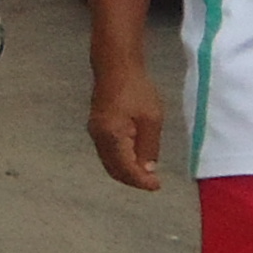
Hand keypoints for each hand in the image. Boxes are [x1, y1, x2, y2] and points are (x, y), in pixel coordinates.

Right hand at [85, 63, 165, 191]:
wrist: (115, 66)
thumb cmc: (137, 89)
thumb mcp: (151, 119)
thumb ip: (149, 147)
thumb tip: (147, 170)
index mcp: (112, 136)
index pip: (126, 169)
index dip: (142, 181)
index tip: (157, 185)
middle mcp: (99, 138)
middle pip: (113, 169)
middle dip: (132, 179)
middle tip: (152, 182)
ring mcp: (95, 133)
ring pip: (109, 162)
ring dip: (126, 171)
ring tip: (146, 172)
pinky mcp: (96, 127)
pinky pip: (107, 153)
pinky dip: (120, 160)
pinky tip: (135, 157)